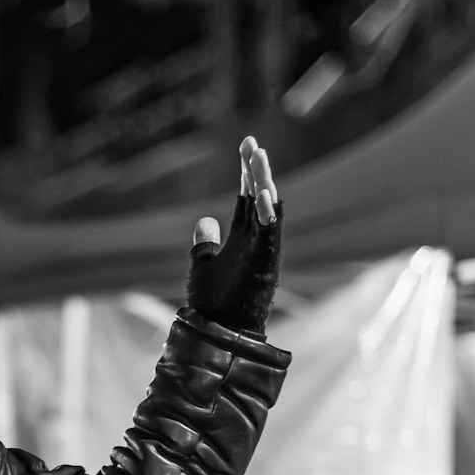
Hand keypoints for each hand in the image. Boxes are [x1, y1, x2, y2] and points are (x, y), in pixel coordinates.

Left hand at [187, 136, 282, 337]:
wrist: (220, 332)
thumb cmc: (214, 302)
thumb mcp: (203, 264)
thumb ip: (206, 243)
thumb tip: (204, 220)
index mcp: (243, 236)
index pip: (247, 195)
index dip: (246, 171)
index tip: (246, 145)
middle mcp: (256, 239)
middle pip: (259, 195)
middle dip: (255, 168)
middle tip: (251, 142)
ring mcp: (263, 249)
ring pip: (269, 208)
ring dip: (264, 182)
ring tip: (258, 156)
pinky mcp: (266, 262)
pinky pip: (271, 232)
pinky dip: (268, 213)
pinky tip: (264, 192)